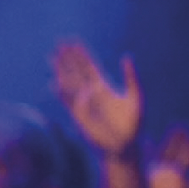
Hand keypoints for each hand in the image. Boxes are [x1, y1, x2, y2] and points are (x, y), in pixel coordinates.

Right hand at [51, 42, 141, 157]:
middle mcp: (91, 92)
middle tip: (59, 42)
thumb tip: (127, 56)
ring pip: (69, 82)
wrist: (124, 146)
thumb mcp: (136, 98)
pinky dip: (61, 93)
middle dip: (68, 57)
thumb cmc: (133, 124)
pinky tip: (54, 83)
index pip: (90, 66)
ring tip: (51, 56)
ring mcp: (83, 103)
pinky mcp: (78, 116)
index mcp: (105, 86)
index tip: (74, 41)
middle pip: (76, 70)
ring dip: (60, 69)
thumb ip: (131, 77)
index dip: (82, 53)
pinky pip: (68, 102)